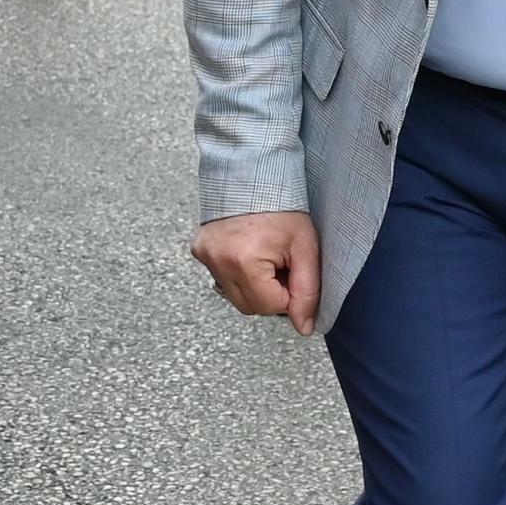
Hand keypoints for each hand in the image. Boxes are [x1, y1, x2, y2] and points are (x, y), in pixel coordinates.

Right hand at [195, 209, 322, 331]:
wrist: (255, 176)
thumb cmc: (283, 209)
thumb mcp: (305, 248)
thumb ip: (307, 290)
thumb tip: (303, 328)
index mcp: (244, 262)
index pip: (271, 306)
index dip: (288, 293)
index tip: (292, 269)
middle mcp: (218, 262)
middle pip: (251, 307)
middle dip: (270, 292)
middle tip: (280, 264)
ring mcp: (205, 257)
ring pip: (235, 297)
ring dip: (253, 286)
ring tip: (264, 258)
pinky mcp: (199, 252)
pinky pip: (222, 279)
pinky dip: (237, 274)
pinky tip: (247, 253)